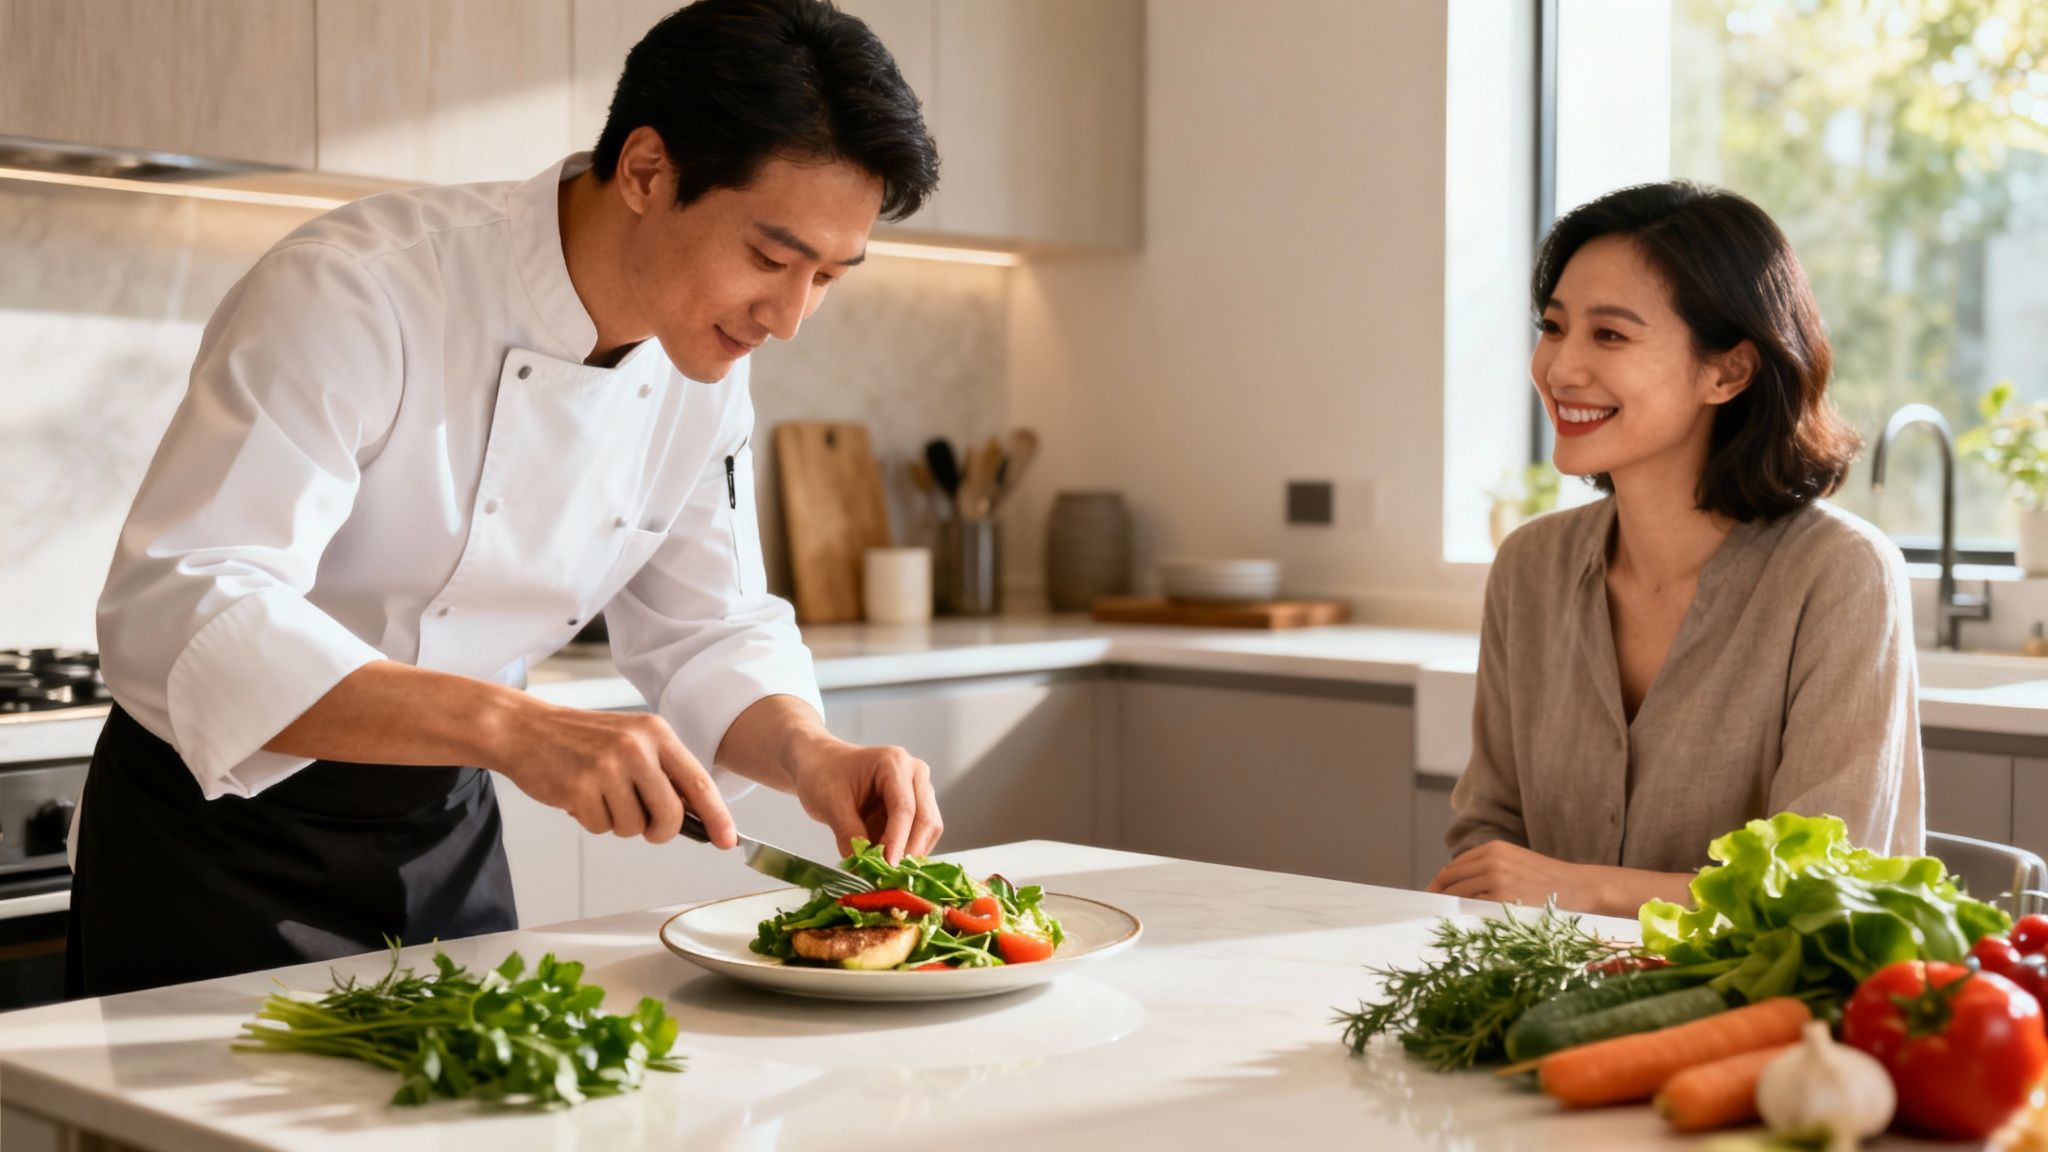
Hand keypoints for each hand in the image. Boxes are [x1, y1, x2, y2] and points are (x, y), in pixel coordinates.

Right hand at [494, 702, 736, 846]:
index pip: (698, 781)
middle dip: (660, 831)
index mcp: (655, 733)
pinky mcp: (580, 789)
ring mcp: (607, 768)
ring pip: (634, 827)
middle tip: (644, 824)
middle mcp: (635, 748)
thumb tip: (696, 814)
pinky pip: (602, 828)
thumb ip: (663, 771)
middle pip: (670, 815)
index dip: (717, 816)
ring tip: (600, 796)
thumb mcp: (631, 739)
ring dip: (618, 822)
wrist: (525, 728)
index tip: (728, 840)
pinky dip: (593, 821)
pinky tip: (580, 796)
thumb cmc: (581, 739)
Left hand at [788, 737, 941, 861]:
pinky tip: (890, 864)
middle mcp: (914, 773)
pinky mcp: (916, 807)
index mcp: (894, 763)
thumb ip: (848, 833)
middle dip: (909, 850)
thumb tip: (863, 866)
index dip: (898, 839)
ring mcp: (919, 790)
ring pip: (930, 828)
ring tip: (888, 872)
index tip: (888, 866)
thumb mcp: (830, 803)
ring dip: (912, 853)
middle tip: (890, 875)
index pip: (904, 807)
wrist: (821, 767)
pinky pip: (922, 834)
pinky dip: (909, 851)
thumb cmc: (824, 776)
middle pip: (925, 818)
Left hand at [1427, 841, 1606, 911]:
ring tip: (1450, 923)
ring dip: (1452, 910)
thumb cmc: (1549, 881)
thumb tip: (1455, 888)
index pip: (1453, 867)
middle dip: (1440, 898)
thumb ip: (1487, 869)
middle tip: (1435, 914)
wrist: (1582, 889)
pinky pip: (1475, 910)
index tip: (1433, 897)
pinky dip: (1469, 918)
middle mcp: (1492, 860)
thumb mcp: (1516, 862)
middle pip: (1450, 881)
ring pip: (1459, 896)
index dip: (1439, 884)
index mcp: (1494, 849)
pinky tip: (1470, 926)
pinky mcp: (1503, 900)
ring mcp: (1497, 880)